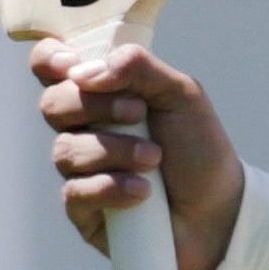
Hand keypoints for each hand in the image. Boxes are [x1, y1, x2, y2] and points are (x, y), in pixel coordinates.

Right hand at [32, 41, 244, 269]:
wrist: (219, 209)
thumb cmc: (198, 147)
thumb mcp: (182, 95)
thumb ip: (139, 68)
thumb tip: (86, 71)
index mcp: (103, 92)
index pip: (52, 66)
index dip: (49, 59)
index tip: (72, 65)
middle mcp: (83, 128)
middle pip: (52, 105)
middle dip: (95, 105)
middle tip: (138, 113)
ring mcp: (80, 169)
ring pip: (66, 150)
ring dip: (116, 150)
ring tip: (155, 158)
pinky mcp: (82, 208)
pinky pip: (76, 191)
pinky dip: (112, 187)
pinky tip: (143, 192)